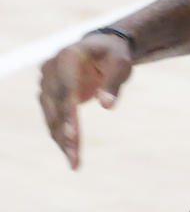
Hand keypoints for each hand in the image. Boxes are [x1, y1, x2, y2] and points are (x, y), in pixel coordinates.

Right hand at [38, 33, 133, 169]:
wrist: (100, 48)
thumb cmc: (113, 56)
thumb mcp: (121, 64)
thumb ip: (113, 83)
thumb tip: (107, 106)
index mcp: (68, 57)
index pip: (67, 90)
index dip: (68, 114)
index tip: (72, 136)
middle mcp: (51, 69)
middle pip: (56, 107)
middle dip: (65, 134)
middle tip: (75, 159)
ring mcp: (46, 83)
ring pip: (51, 117)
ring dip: (61, 141)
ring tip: (74, 163)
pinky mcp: (48, 96)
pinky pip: (53, 120)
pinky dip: (61, 137)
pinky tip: (70, 155)